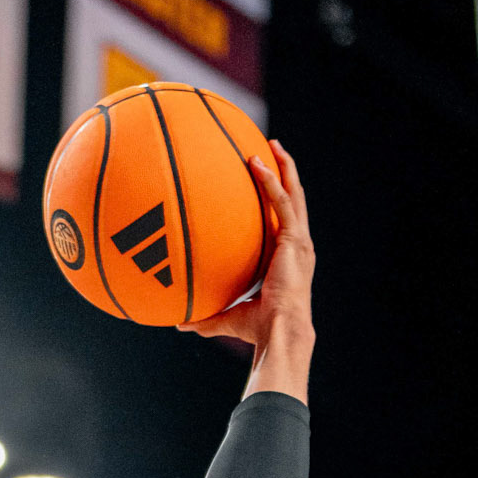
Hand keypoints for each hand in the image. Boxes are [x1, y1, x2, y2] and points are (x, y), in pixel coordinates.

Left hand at [182, 138, 314, 400]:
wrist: (280, 332)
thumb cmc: (258, 330)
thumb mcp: (228, 318)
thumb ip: (205, 318)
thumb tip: (178, 324)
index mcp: (288, 259)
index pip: (284, 223)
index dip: (278, 202)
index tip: (267, 184)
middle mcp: (298, 246)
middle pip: (294, 199)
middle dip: (285, 172)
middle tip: (272, 150)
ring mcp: (299, 242)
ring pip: (294, 194)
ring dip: (282, 167)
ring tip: (271, 145)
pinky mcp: (294, 241)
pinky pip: (282, 203)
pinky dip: (271, 181)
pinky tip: (257, 164)